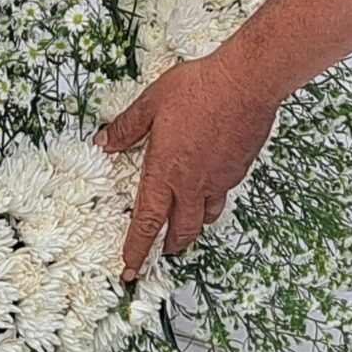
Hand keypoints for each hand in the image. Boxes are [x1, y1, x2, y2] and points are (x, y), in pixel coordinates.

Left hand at [96, 53, 280, 278]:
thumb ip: (128, 127)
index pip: (147, 223)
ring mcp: (219, 180)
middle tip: (162, 250)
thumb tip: (105, 142)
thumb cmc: (200, 89)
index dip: (136, 249)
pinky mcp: (238, 170)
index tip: (129, 268)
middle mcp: (193, 184)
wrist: (245, 83)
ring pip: (205, 217)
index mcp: (165, 172)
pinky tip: (211, 184)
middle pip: (181, 230)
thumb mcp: (152, 103)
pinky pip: (223, 194)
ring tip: (187, 223)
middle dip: (170, 245)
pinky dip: (213, 198)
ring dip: (193, 225)